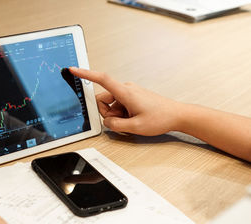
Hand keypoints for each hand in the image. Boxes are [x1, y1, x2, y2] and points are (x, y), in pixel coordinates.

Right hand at [69, 67, 183, 135]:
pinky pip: (118, 104)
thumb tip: (107, 122)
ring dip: (116, 114)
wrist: (177, 115)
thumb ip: (116, 125)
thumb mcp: (135, 127)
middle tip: (121, 122)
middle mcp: (126, 89)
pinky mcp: (132, 96)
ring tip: (131, 121)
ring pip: (110, 103)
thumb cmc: (161, 118)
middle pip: (103, 98)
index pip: (102, 79)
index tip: (74, 70)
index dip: (86, 73)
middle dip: (107, 113)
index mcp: (125, 92)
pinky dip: (121, 113)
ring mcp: (129, 92)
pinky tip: (133, 118)